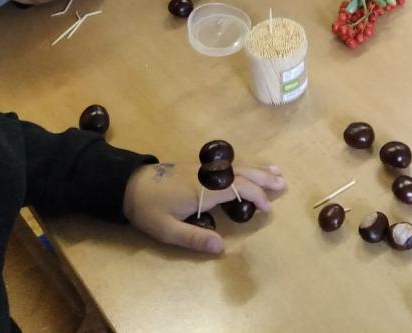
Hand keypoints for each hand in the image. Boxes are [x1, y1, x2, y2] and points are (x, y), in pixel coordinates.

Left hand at [122, 162, 285, 254]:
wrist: (127, 184)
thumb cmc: (148, 209)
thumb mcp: (167, 230)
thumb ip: (195, 239)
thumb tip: (222, 248)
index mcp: (201, 190)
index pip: (236, 189)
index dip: (254, 197)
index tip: (266, 209)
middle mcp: (206, 175)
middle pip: (240, 173)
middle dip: (262, 178)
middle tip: (283, 184)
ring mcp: (202, 168)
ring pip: (235, 165)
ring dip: (256, 169)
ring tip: (276, 172)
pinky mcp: (197, 166)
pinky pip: (227, 164)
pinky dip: (243, 166)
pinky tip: (249, 169)